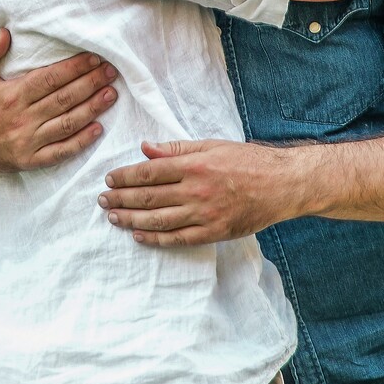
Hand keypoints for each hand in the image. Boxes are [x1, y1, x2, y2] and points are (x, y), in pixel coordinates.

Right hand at [0, 28, 118, 178]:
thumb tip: (5, 32)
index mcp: (11, 96)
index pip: (49, 79)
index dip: (74, 68)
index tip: (94, 58)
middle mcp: (22, 119)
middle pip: (64, 99)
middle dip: (90, 84)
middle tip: (111, 72)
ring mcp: (28, 142)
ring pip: (67, 124)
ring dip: (92, 109)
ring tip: (111, 94)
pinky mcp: (31, 161)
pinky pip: (61, 152)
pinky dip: (81, 141)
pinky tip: (98, 128)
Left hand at [98, 139, 308, 245]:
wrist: (282, 185)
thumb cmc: (247, 160)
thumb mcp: (212, 145)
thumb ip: (177, 149)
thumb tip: (145, 148)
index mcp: (195, 165)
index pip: (149, 172)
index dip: (125, 177)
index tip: (109, 179)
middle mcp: (197, 190)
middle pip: (149, 198)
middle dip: (121, 199)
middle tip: (102, 200)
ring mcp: (205, 214)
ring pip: (158, 220)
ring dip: (131, 220)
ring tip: (112, 217)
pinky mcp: (214, 232)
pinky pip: (178, 238)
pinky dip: (156, 238)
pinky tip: (139, 235)